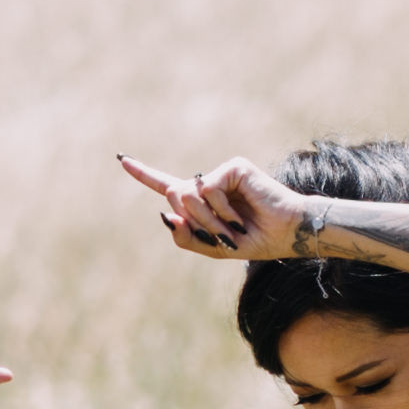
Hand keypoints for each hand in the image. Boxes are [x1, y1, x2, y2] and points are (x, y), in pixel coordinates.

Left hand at [117, 153, 307, 262]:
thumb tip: (165, 214)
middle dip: (197, 224)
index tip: (122, 159)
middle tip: (224, 234)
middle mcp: (207, 184)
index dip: (144, 174)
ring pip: (189, 194)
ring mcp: (220, 174)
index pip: (167, 186)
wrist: (286, 233)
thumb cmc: (254, 240)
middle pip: (175, 198)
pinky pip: (208, 189)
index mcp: (201, 202)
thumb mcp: (214, 248)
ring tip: (234, 225)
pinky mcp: (233, 167)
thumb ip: (187, 237)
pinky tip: (240, 213)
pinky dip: (221, 209)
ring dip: (209, 220)